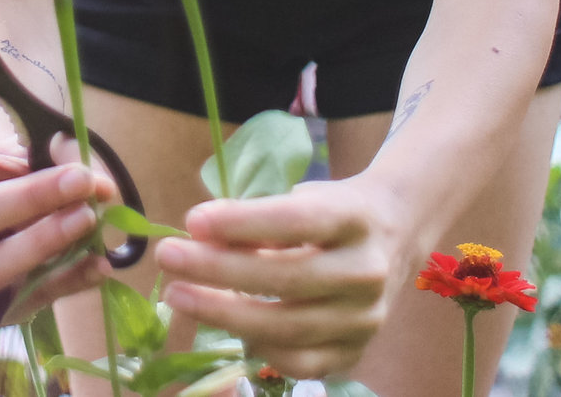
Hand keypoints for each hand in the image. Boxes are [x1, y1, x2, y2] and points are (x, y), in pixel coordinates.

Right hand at [0, 136, 116, 320]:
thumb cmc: (5, 184)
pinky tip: (100, 263)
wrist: (12, 233)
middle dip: (28, 198)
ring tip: (87, 218)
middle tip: (79, 180)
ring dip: (43, 242)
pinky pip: (29, 299)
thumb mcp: (14, 157)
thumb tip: (88, 173)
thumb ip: (45, 157)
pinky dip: (69, 280)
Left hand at [154, 178, 402, 380]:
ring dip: (224, 313)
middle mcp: (367, 272)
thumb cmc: (329, 212)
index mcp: (356, 219)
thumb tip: (199, 236)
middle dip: (218, 270)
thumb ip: (256, 218)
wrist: (392, 236)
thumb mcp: (300, 197)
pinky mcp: (356, 352)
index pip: (296, 222)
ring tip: (178, 294)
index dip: (242, 223)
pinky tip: (226, 328)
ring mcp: (366, 319)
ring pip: (289, 328)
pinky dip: (259, 349)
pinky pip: (301, 363)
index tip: (193, 221)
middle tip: (168, 257)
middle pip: (288, 279)